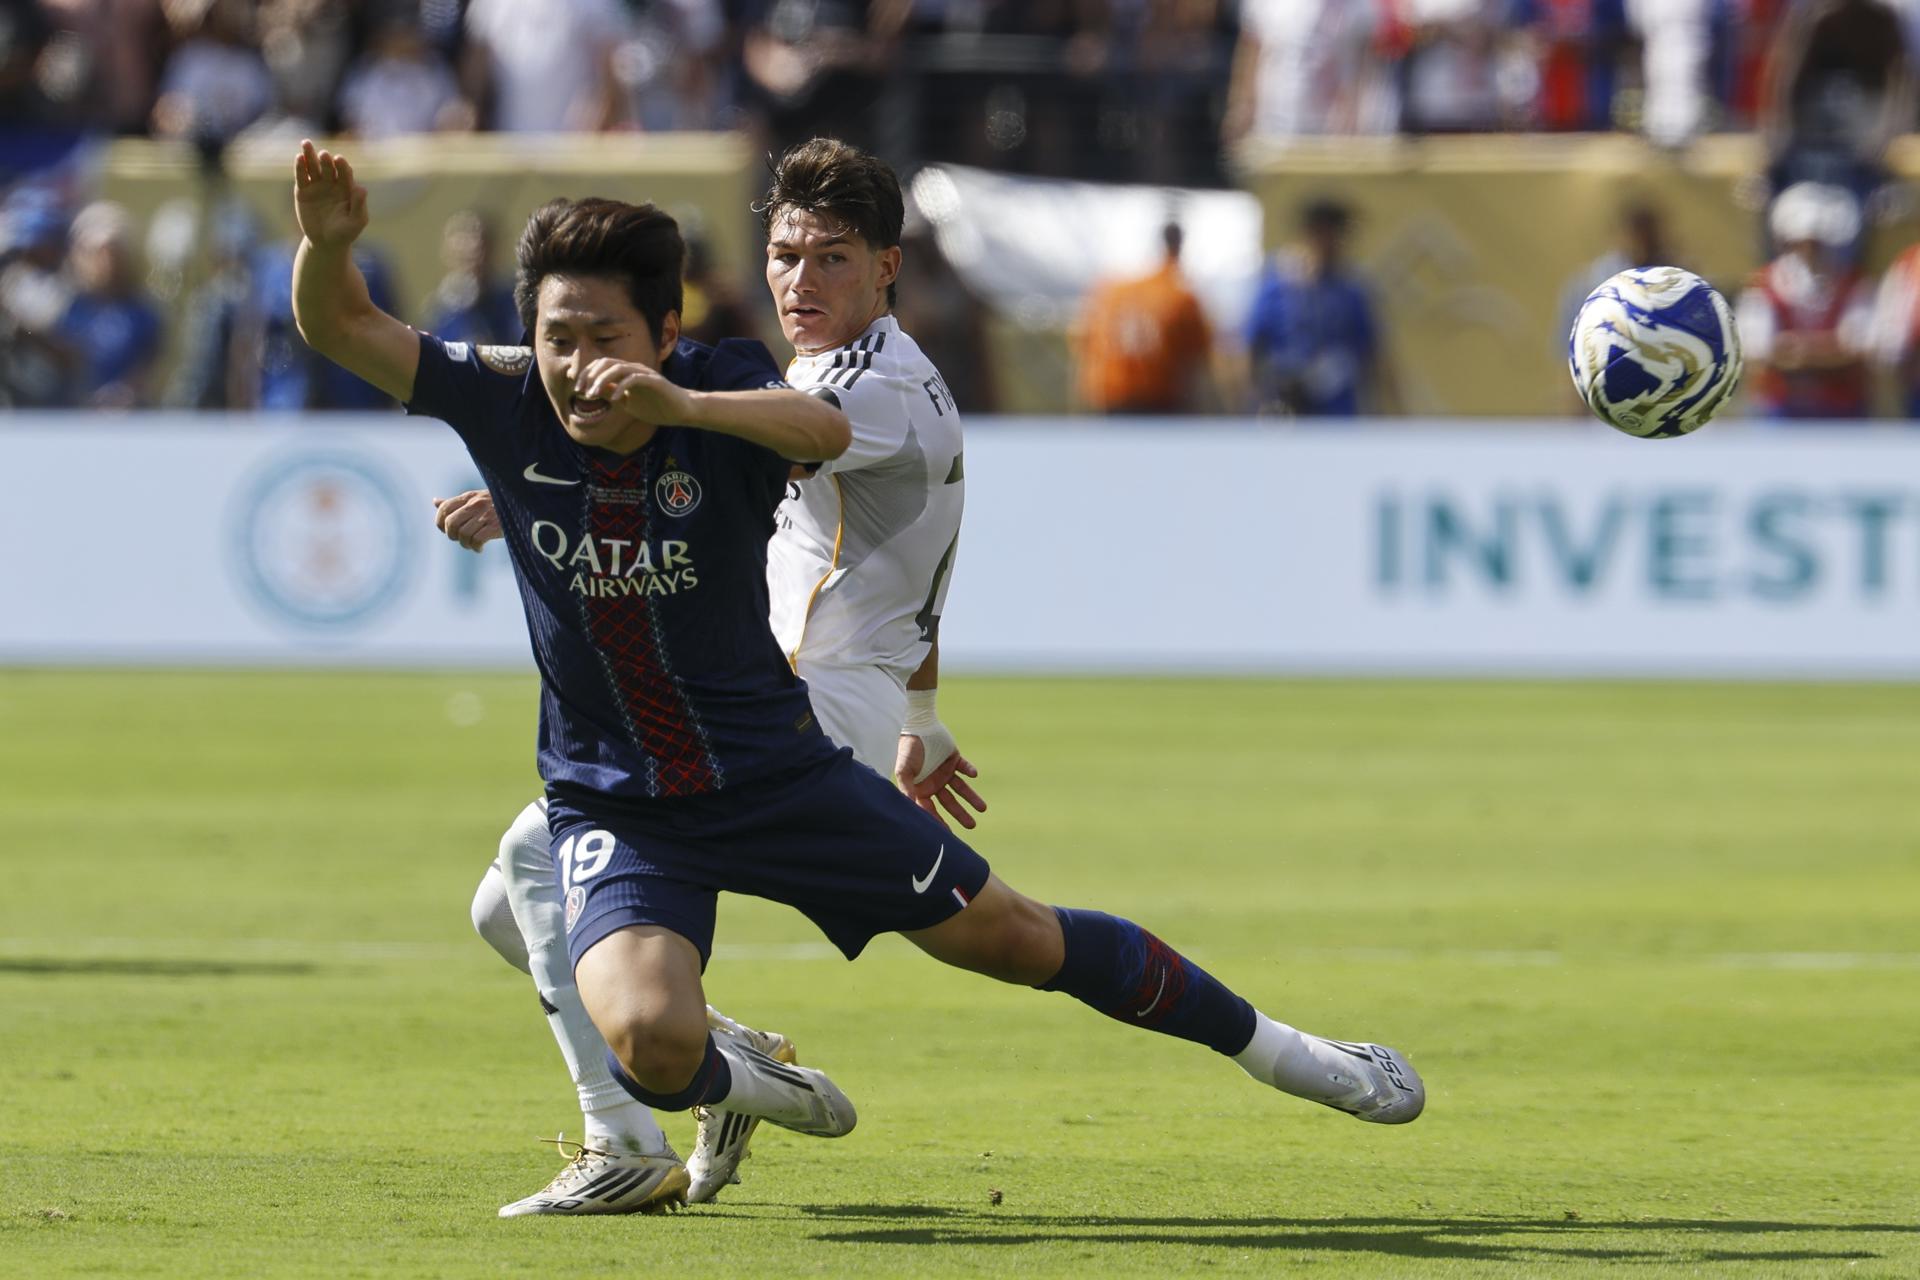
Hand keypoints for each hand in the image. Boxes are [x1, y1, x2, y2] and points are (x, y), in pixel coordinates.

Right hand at [293, 139, 367, 250]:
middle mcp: (332, 183)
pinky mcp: (303, 190)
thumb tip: (362, 188)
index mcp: (347, 187)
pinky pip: (301, 176)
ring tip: (306, 143)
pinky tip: (299, 157)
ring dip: (310, 155)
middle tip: (324, 155)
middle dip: (327, 160)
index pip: (345, 173)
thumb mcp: (356, 221)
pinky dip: (300, 167)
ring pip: (313, 167)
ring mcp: (317, 185)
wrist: (327, 243)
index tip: (339, 160)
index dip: (342, 166)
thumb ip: (359, 205)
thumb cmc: (346, 232)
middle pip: (329, 167)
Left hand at [432, 490, 500, 550]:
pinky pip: (477, 540)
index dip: (440, 522)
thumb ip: (456, 502)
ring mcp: (486, 516)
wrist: (525, 504)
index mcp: (469, 497)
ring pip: (463, 534)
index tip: (447, 529)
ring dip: (465, 544)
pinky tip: (480, 548)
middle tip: (460, 539)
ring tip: (472, 545)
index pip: (445, 508)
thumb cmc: (499, 503)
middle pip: (451, 523)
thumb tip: (436, 501)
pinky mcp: (496, 527)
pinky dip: (476, 548)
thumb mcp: (476, 498)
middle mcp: (476, 504)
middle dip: (452, 535)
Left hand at [578, 358, 693, 424]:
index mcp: (626, 372)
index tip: (577, 389)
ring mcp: (644, 373)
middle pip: (606, 362)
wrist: (681, 411)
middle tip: (581, 391)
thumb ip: (612, 394)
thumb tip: (593, 391)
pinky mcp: (654, 381)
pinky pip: (633, 379)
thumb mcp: (627, 403)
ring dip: (602, 380)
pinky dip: (621, 387)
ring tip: (593, 395)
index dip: (587, 375)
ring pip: (618, 367)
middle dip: (590, 375)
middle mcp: (634, 368)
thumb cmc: (656, 407)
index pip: (601, 365)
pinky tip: (615, 400)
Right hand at [896, 730, 985, 829]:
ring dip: (971, 798)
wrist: (917, 725)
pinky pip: (964, 768)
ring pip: (961, 789)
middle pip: (949, 803)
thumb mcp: (903, 769)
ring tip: (983, 809)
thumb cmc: (907, 748)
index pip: (930, 809)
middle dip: (960, 814)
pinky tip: (974, 774)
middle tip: (972, 826)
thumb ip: (906, 787)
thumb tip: (908, 805)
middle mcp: (934, 783)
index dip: (938, 820)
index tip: (947, 834)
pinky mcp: (954, 759)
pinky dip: (969, 770)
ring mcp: (945, 771)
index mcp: (921, 788)